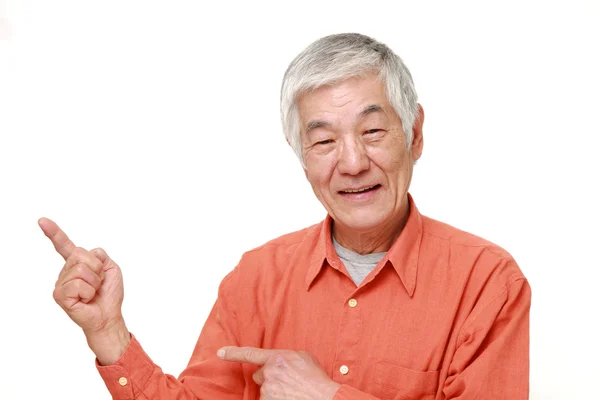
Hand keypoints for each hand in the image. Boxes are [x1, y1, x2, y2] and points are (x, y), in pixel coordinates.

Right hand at [39, 218, 129, 363]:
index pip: (64, 245)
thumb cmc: (109, 294)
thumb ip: (99, 255)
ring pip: (81, 269)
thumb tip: (86, 252)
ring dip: (94, 281)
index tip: (42, 220)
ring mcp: (61, 283)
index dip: (54, 233)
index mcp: (77, 263)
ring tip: (92, 291)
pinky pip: (78, 283)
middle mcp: (66, 271)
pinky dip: (88, 291)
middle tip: (98, 283)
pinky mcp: (60, 295)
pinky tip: (86, 298)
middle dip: (97, 268)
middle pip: (81, 255)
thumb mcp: (111, 268)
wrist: (109, 315)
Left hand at [218, 346, 340, 399]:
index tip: (220, 352)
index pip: (250, 354)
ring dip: (275, 391)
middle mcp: (270, 373)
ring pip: (265, 390)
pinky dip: (276, 399)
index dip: (233, 353)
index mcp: (277, 358)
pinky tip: (290, 397)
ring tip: (292, 392)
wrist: (324, 396)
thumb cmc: (316, 378)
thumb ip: (285, 356)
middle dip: (269, 378)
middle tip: (287, 382)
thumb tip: (276, 361)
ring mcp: (269, 390)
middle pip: (260, 375)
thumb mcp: (303, 357)